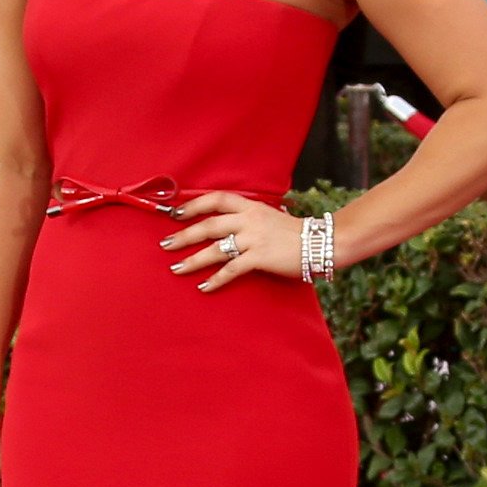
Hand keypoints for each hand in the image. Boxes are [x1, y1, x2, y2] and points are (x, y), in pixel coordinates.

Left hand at [160, 192, 302, 294]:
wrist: (321, 243)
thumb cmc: (293, 233)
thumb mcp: (268, 217)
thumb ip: (247, 219)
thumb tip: (224, 225)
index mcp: (250, 207)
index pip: (217, 199)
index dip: (194, 205)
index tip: (176, 213)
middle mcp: (249, 220)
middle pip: (208, 225)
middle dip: (184, 235)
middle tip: (165, 245)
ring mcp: (254, 238)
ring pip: (215, 249)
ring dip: (193, 260)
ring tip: (176, 268)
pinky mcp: (260, 257)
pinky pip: (232, 269)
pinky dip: (216, 279)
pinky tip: (203, 287)